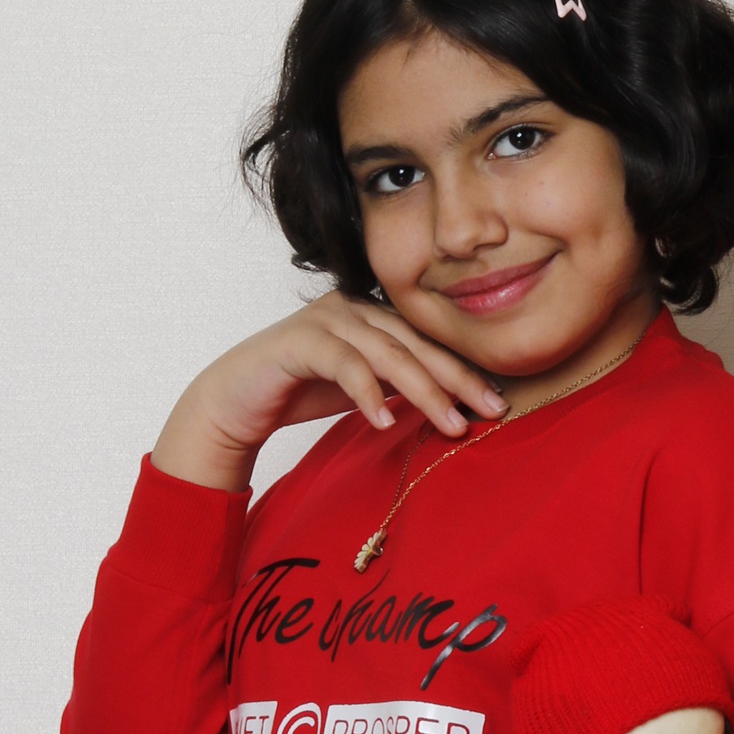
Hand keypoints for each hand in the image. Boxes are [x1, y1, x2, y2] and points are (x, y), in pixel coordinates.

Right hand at [151, 296, 511, 493]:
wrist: (234, 402)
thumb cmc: (300, 392)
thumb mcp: (365, 388)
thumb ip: (401, 384)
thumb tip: (455, 400)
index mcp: (372, 315)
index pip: (428, 341)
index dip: (464, 370)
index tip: (498, 401)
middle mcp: (352, 308)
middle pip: (416, 343)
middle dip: (457, 379)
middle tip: (491, 410)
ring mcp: (325, 320)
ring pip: (387, 353)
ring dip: (423, 391)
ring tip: (451, 424)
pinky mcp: (298, 341)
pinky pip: (343, 364)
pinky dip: (367, 393)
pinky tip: (384, 421)